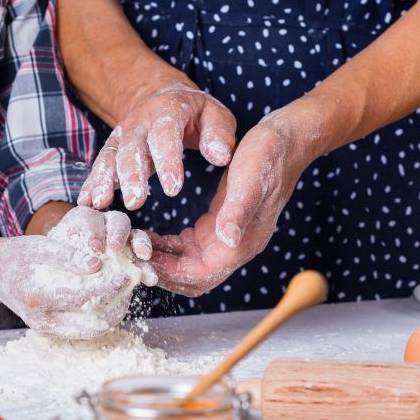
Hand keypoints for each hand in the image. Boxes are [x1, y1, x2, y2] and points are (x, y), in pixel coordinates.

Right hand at [0, 207, 156, 336]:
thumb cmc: (20, 255)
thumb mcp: (41, 246)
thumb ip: (68, 256)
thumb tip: (97, 265)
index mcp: (39, 297)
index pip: (86, 298)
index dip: (111, 287)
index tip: (128, 274)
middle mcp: (42, 320)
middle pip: (92, 323)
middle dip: (118, 306)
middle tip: (131, 287)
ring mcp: (46, 330)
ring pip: (90, 331)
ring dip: (112, 315)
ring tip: (124, 295)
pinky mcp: (50, 332)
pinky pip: (81, 330)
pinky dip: (99, 318)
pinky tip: (109, 301)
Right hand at [77, 81, 236, 210]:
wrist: (161, 96)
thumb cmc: (195, 113)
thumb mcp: (215, 114)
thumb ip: (219, 134)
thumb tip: (221, 157)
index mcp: (167, 111)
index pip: (166, 135)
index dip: (168, 161)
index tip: (174, 189)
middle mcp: (139, 123)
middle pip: (132, 149)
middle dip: (132, 176)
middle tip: (136, 204)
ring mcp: (122, 136)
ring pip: (111, 158)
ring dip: (104, 181)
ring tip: (101, 204)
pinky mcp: (111, 149)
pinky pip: (100, 166)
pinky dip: (91, 184)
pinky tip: (85, 203)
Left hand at [151, 115, 309, 295]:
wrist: (285, 142)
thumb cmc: (268, 157)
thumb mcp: (249, 180)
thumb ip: (237, 211)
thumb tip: (228, 240)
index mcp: (241, 243)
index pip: (201, 275)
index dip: (171, 273)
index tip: (144, 261)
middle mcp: (233, 247)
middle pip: (193, 278)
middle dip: (163, 273)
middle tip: (133, 258)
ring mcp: (226, 239)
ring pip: (187, 265)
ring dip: (163, 261)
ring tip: (136, 247)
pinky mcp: (218, 226)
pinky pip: (188, 248)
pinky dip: (168, 247)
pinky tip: (151, 236)